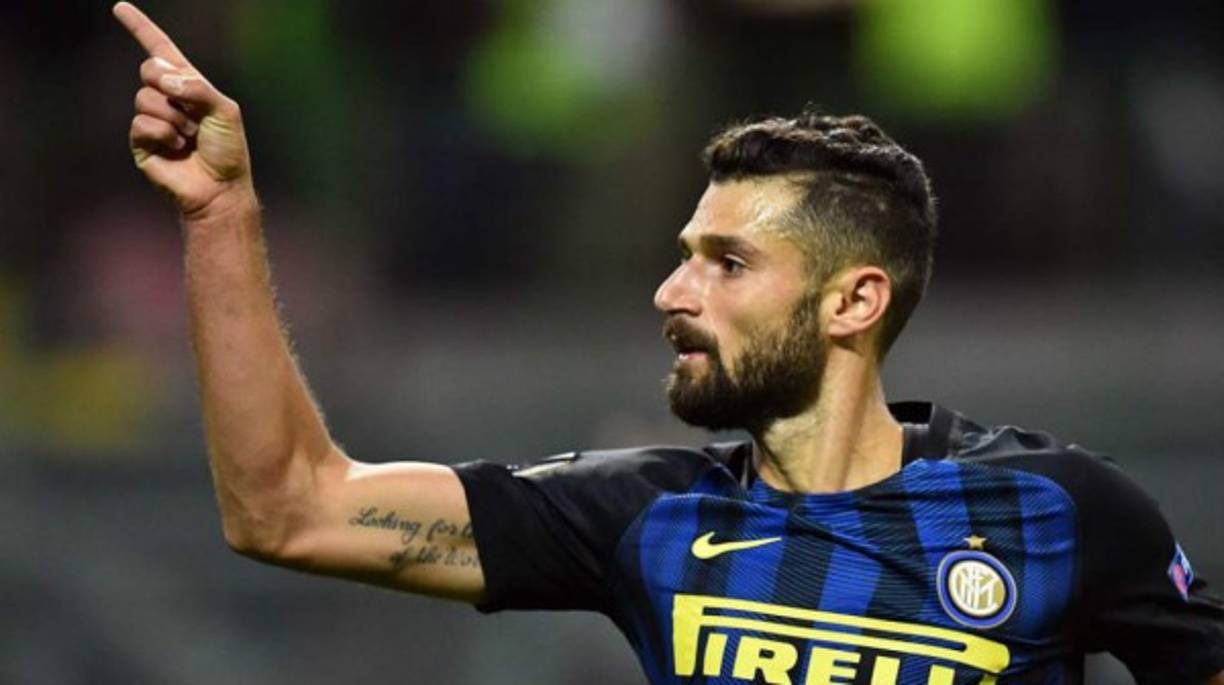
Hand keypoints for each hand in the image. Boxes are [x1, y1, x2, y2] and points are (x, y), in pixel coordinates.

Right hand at [114, 2, 253, 218]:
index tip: (120, 8)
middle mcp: (166, 98)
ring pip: (145, 98)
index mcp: (187, 86)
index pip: (161, 50)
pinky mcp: (141, 141)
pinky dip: (163, 134)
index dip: (140, 28)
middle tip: (190, 110)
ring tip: (189, 137)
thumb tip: (162, 77)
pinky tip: (176, 148)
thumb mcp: (225, 110)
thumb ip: (198, 87)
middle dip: (168, 84)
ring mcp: (151, 119)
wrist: (220, 187)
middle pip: (149, 68)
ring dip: (174, 118)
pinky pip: (141, 123)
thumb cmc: (227, 150)